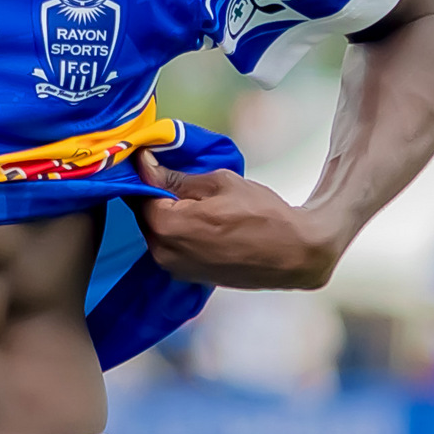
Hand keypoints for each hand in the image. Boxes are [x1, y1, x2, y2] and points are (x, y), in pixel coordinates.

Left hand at [127, 150, 341, 288]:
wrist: (295, 254)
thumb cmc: (262, 214)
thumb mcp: (219, 183)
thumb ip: (176, 176)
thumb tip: (145, 162)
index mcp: (167, 227)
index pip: (139, 193)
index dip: (146, 173)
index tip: (153, 157)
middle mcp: (163, 253)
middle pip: (144, 214)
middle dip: (154, 193)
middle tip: (173, 172)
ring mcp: (174, 269)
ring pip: (156, 231)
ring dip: (165, 212)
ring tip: (190, 195)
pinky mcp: (187, 277)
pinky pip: (171, 246)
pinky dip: (177, 230)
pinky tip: (198, 218)